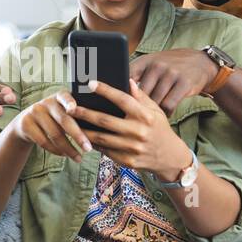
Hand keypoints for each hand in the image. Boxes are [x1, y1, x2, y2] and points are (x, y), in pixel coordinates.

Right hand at [9, 90, 92, 162]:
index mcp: (59, 96)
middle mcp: (46, 102)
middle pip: (63, 120)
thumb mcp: (62, 111)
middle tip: (88, 149)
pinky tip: (65, 155)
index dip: (70, 102)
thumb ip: (76, 114)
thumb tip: (98, 126)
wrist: (25, 123)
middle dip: (78, 136)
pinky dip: (56, 151)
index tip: (74, 108)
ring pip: (54, 134)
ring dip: (68, 149)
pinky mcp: (26, 124)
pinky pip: (44, 141)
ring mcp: (34, 112)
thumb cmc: (54, 118)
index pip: (65, 97)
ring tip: (79, 158)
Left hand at [69, 79, 192, 181]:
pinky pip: (106, 151)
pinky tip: (85, 137)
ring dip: (84, 131)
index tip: (90, 83)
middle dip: (85, 113)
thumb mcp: (155, 110)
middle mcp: (138, 131)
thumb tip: (127, 80)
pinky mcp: (127, 161)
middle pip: (105, 120)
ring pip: (102, 138)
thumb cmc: (160, 129)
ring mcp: (132, 148)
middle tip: (70, 107)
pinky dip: (94, 144)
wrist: (170, 157)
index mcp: (145, 116)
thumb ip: (140, 96)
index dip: (105, 91)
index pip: (122, 99)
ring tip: (72, 123)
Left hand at [128, 48, 219, 113]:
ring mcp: (171, 74)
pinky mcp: (184, 83)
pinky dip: (166, 113)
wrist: (200, 62)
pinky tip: (164, 115)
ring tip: (150, 118)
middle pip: (140, 94)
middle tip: (136, 116)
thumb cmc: (170, 66)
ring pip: (155, 101)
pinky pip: (169, 105)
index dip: (120, 94)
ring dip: (152, 112)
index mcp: (145, 61)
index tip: (119, 105)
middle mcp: (157, 65)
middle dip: (138, 107)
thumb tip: (117, 95)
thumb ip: (135, 75)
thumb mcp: (152, 64)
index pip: (126, 78)